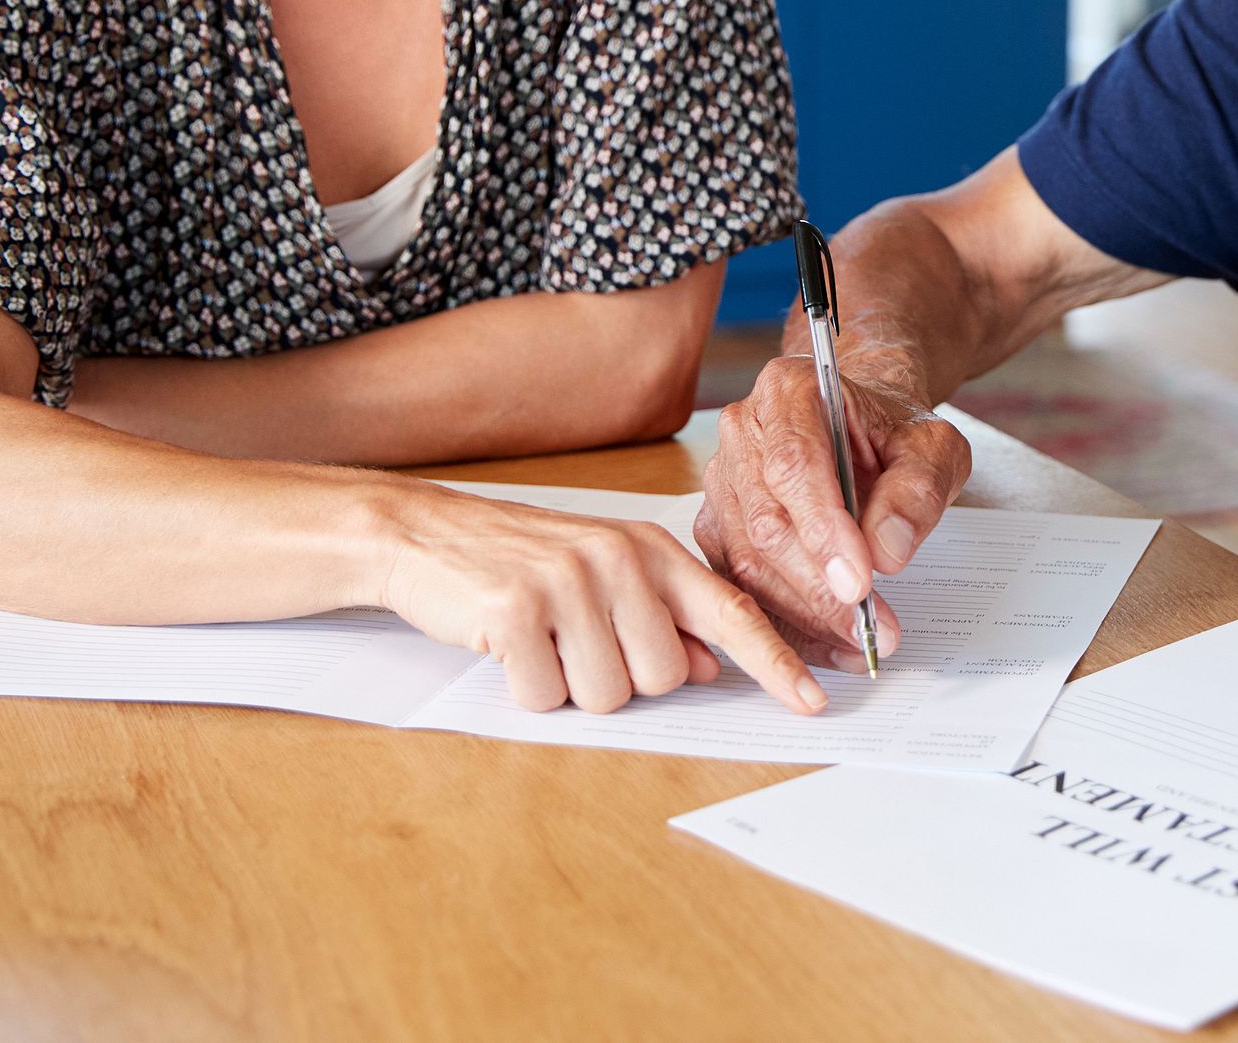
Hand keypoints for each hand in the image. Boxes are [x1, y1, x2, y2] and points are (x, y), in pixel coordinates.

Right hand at [377, 485, 826, 714]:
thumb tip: (712, 667)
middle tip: (578, 641)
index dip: (774, 663)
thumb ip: (663, 618)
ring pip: (610, 694)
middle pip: (665, 677)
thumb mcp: (603, 575)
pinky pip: (547, 697)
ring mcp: (570, 581)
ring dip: (572, 685)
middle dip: (624, 679)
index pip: (732, 611)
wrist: (424, 534)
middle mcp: (620, 559)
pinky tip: (509, 646)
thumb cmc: (519, 560)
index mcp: (650, 549)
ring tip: (542, 639)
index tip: (813, 702)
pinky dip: (526, 688)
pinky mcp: (518, 609)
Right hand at [694, 355, 972, 667]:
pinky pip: (741, 585)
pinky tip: (831, 645)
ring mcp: (722, 482)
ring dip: (804, 615)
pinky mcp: (719, 527)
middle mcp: (743, 432)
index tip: (861, 582)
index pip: (795, 464)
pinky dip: (787, 624)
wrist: (866, 429)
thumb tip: (887, 550)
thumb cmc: (895, 432)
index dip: (824, 530)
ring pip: (748, 562)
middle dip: (820, 587)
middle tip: (872, 628)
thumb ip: (917, 490)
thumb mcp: (933, 447)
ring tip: (860, 642)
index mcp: (789, 391)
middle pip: (767, 522)